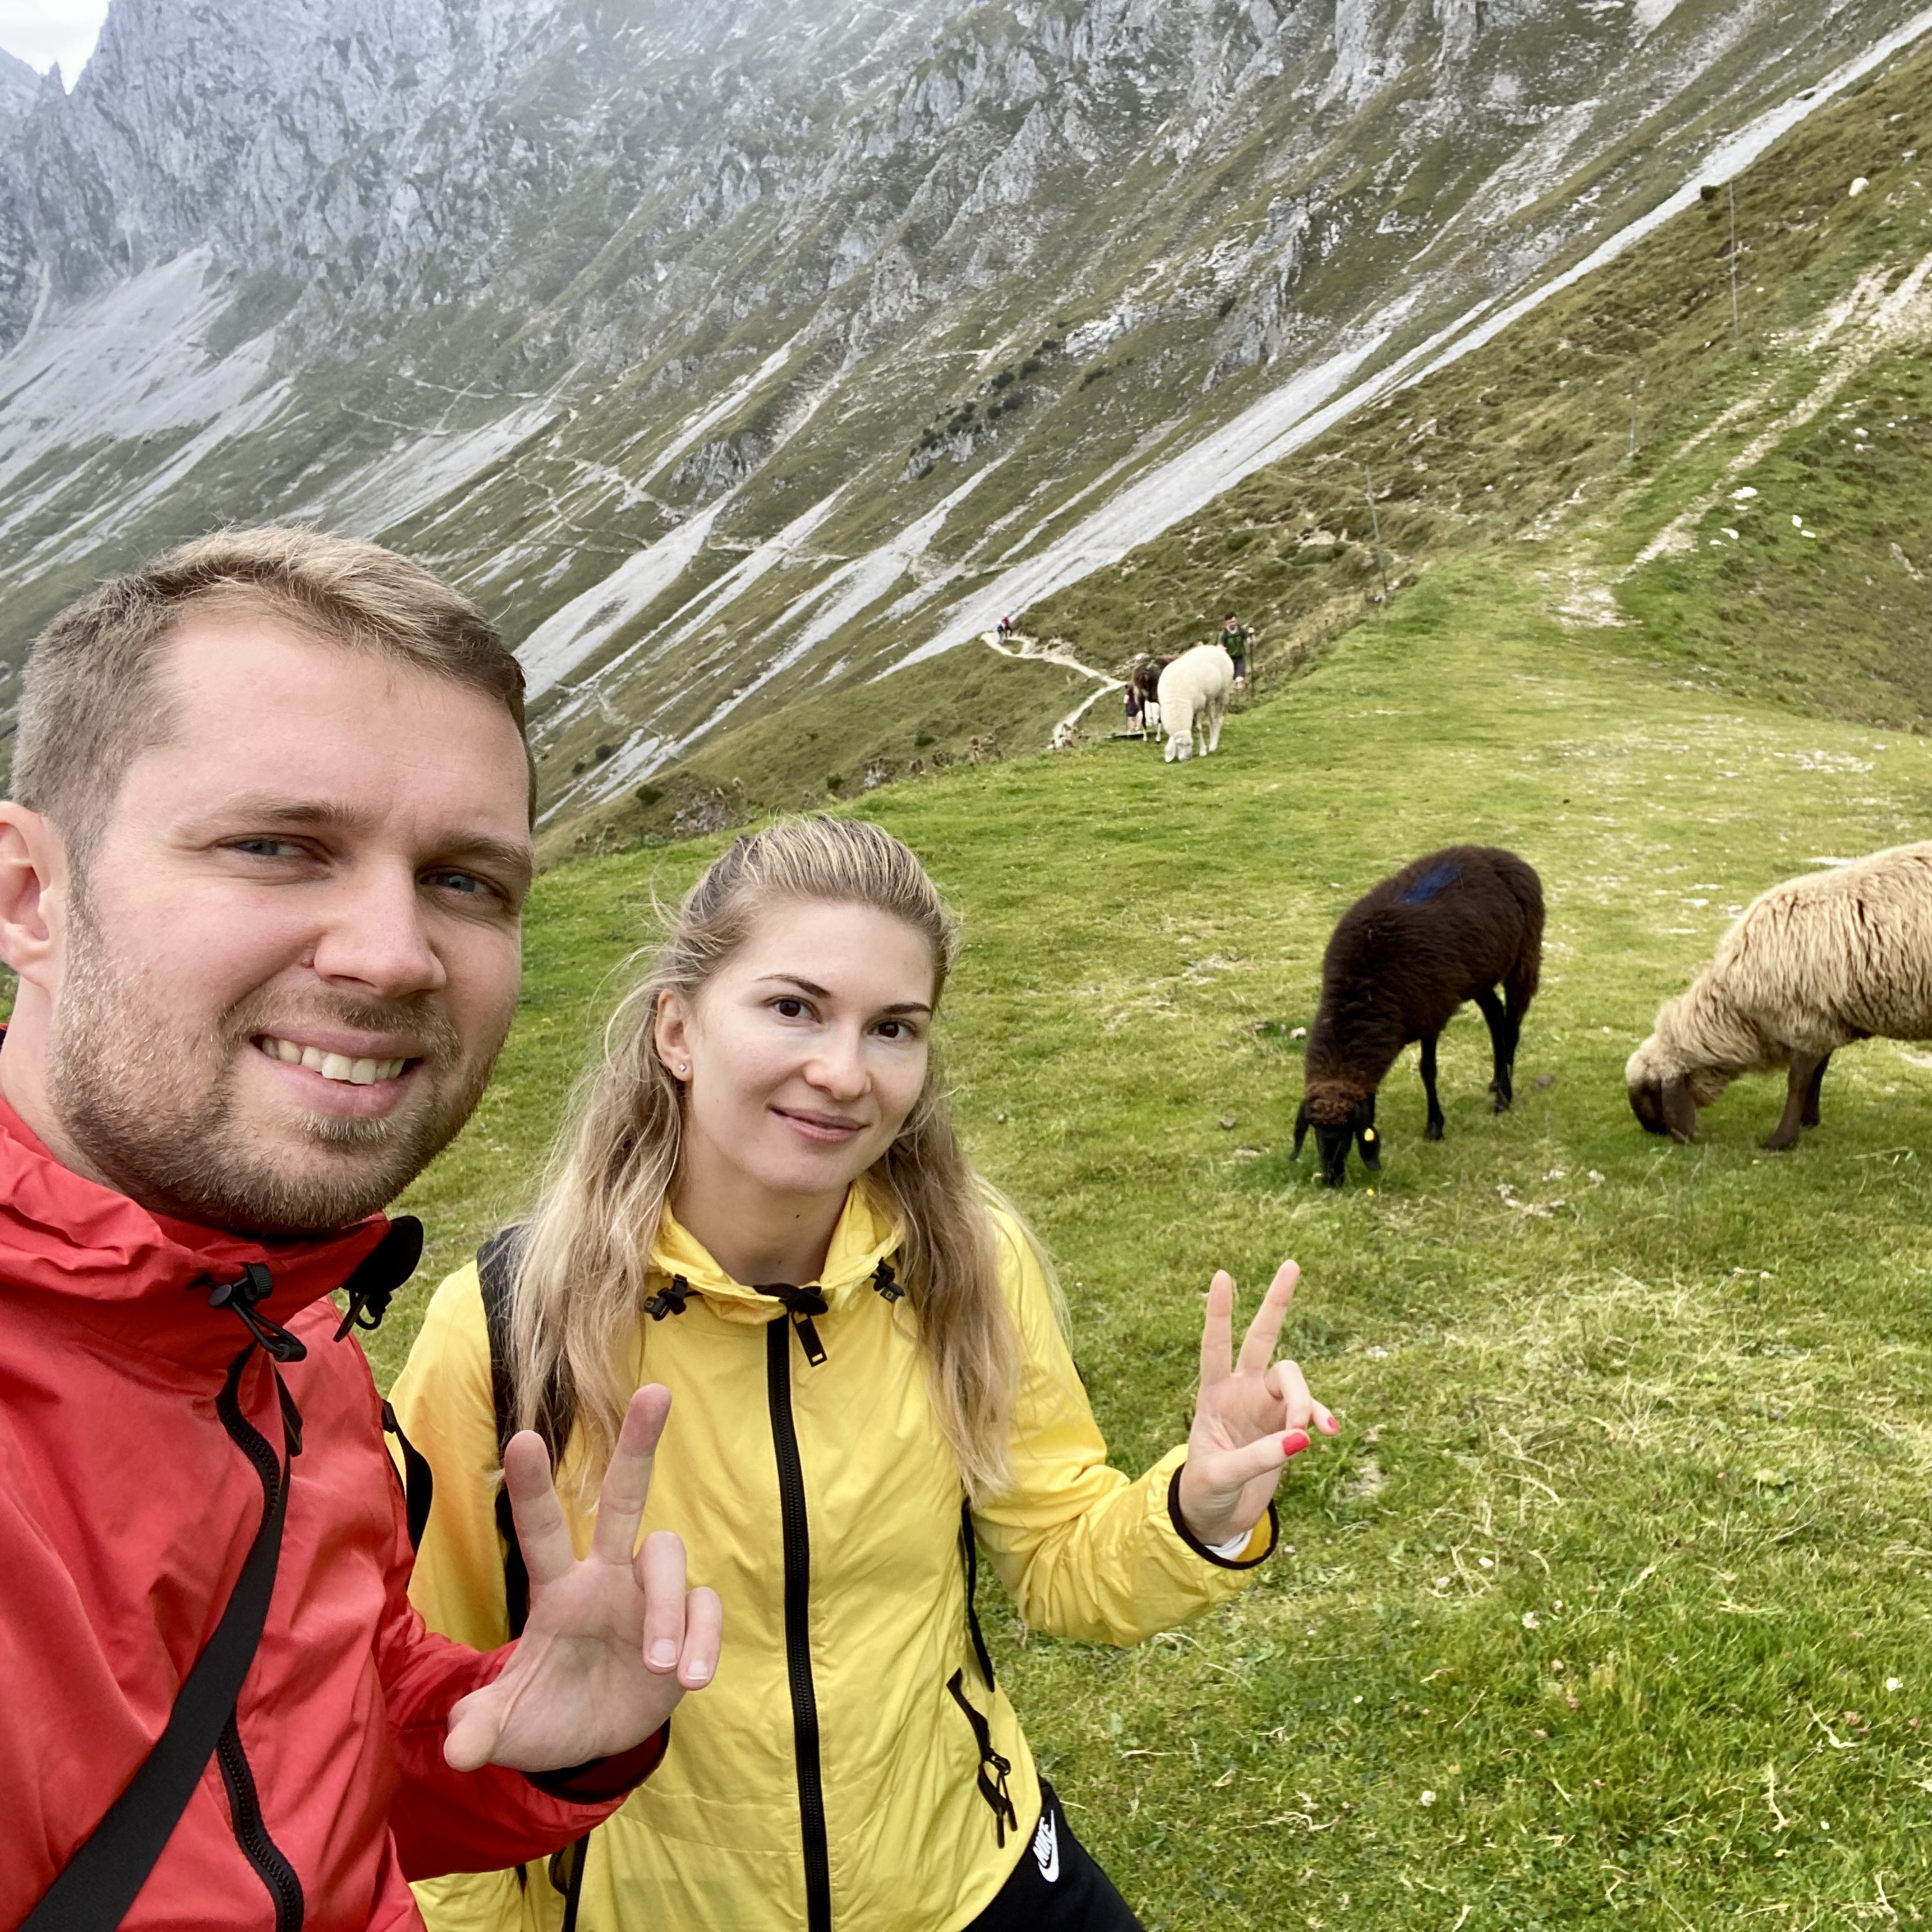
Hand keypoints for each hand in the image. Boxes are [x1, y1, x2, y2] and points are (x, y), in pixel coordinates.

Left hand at [444, 1386, 722, 1773]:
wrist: (599, 1741)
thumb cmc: (548, 1714)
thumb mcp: (511, 1726)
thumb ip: (484, 1730)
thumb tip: (456, 1751)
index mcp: (559, 1589)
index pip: (541, 1531)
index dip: (533, 1488)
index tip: (523, 1439)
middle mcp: (608, 1575)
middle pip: (625, 1496)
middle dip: (639, 1444)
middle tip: (656, 1391)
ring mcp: (651, 1596)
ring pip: (668, 1556)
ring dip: (664, 1609)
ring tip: (658, 1665)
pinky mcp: (690, 1622)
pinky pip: (706, 1608)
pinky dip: (703, 1638)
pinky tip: (692, 1678)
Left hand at [1175, 1262, 1337, 1548]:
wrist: (1215, 1517)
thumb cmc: (1205, 1491)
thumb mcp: (1220, 1475)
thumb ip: (1258, 1456)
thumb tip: (1301, 1437)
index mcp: (1213, 1394)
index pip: (1215, 1346)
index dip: (1219, 1313)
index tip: (1222, 1276)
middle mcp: (1241, 1391)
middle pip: (1261, 1338)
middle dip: (1276, 1303)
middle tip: (1291, 1264)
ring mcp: (1266, 1406)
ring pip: (1293, 1379)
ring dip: (1302, 1400)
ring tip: (1306, 1433)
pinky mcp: (1286, 1427)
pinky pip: (1310, 1413)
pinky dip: (1319, 1417)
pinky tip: (1329, 1429)